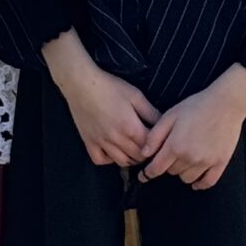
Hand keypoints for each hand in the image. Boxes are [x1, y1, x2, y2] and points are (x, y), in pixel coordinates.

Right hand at [42, 29, 159, 166]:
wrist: (81, 84)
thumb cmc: (110, 87)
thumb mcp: (136, 96)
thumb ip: (151, 112)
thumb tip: (164, 125)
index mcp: (131, 127)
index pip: (151, 146)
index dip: (158, 145)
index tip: (160, 141)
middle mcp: (117, 139)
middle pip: (138, 157)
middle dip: (147, 154)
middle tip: (150, 146)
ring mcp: (101, 142)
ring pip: (122, 161)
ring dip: (131, 159)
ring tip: (134, 150)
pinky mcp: (88, 142)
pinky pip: (100, 160)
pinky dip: (109, 159)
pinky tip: (113, 151)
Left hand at [138, 65, 245, 188]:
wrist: (225, 105)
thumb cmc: (195, 107)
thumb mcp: (169, 116)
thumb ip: (154, 136)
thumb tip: (144, 154)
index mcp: (175, 146)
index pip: (157, 168)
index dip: (148, 173)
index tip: (143, 176)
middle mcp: (190, 157)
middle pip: (171, 172)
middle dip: (167, 165)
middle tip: (170, 154)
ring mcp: (207, 162)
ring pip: (187, 178)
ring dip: (182, 172)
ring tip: (183, 160)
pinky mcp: (221, 163)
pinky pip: (208, 182)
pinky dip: (200, 184)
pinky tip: (196, 182)